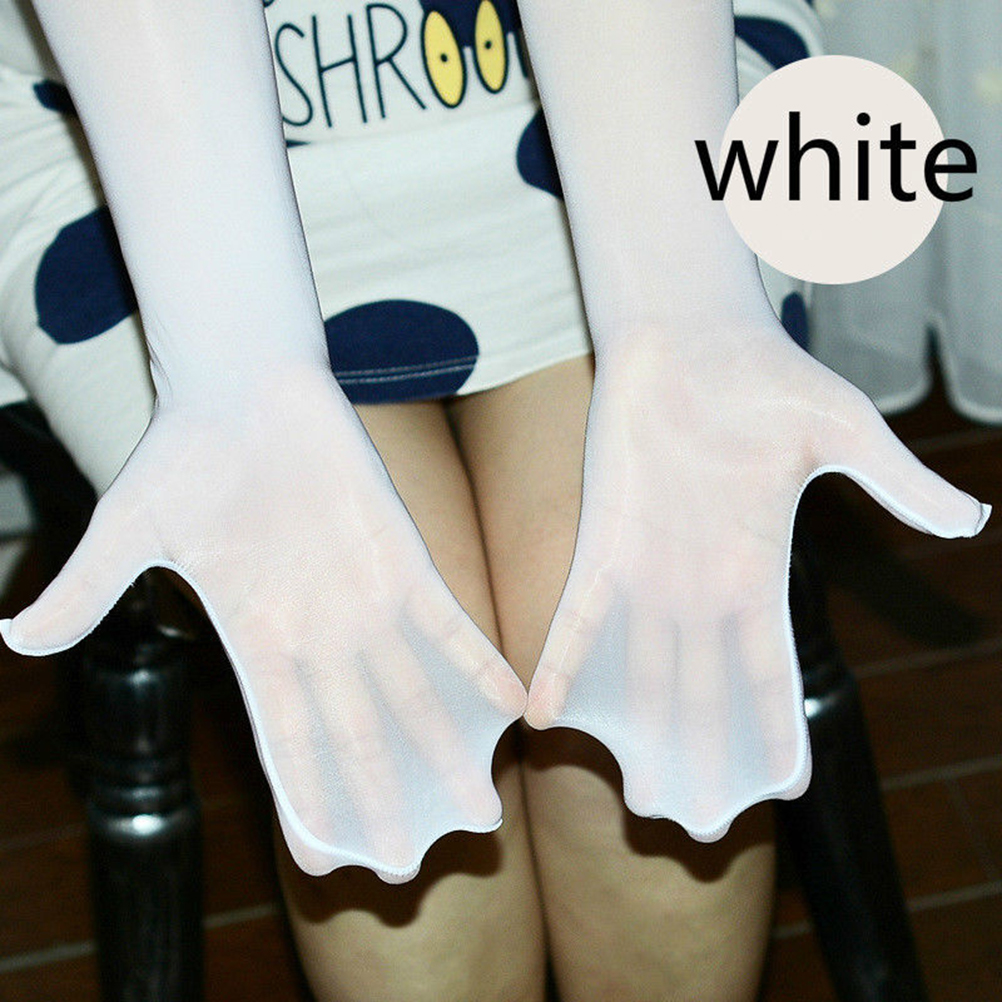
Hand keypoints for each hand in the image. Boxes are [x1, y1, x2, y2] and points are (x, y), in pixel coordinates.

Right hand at [1, 365, 526, 880]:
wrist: (247, 388)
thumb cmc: (187, 453)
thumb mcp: (128, 529)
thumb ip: (88, 589)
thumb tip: (15, 637)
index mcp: (258, 641)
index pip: (282, 741)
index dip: (303, 801)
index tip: (323, 862)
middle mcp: (320, 634)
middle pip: (357, 738)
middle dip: (383, 803)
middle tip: (410, 869)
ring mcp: (367, 600)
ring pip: (414, 694)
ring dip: (445, 752)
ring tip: (480, 811)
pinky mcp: (405, 557)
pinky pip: (451, 623)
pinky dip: (480, 665)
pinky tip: (512, 706)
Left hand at [525, 321, 988, 838]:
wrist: (686, 333)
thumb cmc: (764, 375)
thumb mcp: (842, 431)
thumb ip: (894, 482)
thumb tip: (971, 519)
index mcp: (757, 567)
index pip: (771, 667)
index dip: (774, 726)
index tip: (785, 787)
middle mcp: (699, 582)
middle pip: (704, 690)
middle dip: (705, 754)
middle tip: (703, 827)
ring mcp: (647, 566)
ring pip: (643, 670)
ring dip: (641, 733)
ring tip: (640, 799)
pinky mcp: (600, 540)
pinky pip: (579, 618)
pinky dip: (566, 665)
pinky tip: (548, 717)